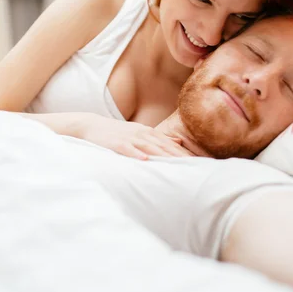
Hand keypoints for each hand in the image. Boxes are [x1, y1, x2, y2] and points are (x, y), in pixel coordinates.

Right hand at [78, 114, 193, 159]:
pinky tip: (144, 160)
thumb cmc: (118, 132)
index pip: (171, 145)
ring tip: (177, 164)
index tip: (200, 162)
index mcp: (149, 133)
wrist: (93, 125)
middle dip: (180, 156)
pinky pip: (128, 149)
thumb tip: (178, 141)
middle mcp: (142, 134)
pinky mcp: (116, 143)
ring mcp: (129, 138)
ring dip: (163, 155)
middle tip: (196, 166)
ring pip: (149, 147)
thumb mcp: (140, 132)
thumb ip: (159, 138)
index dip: (185, 154)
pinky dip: (136, 154)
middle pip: (164, 146)